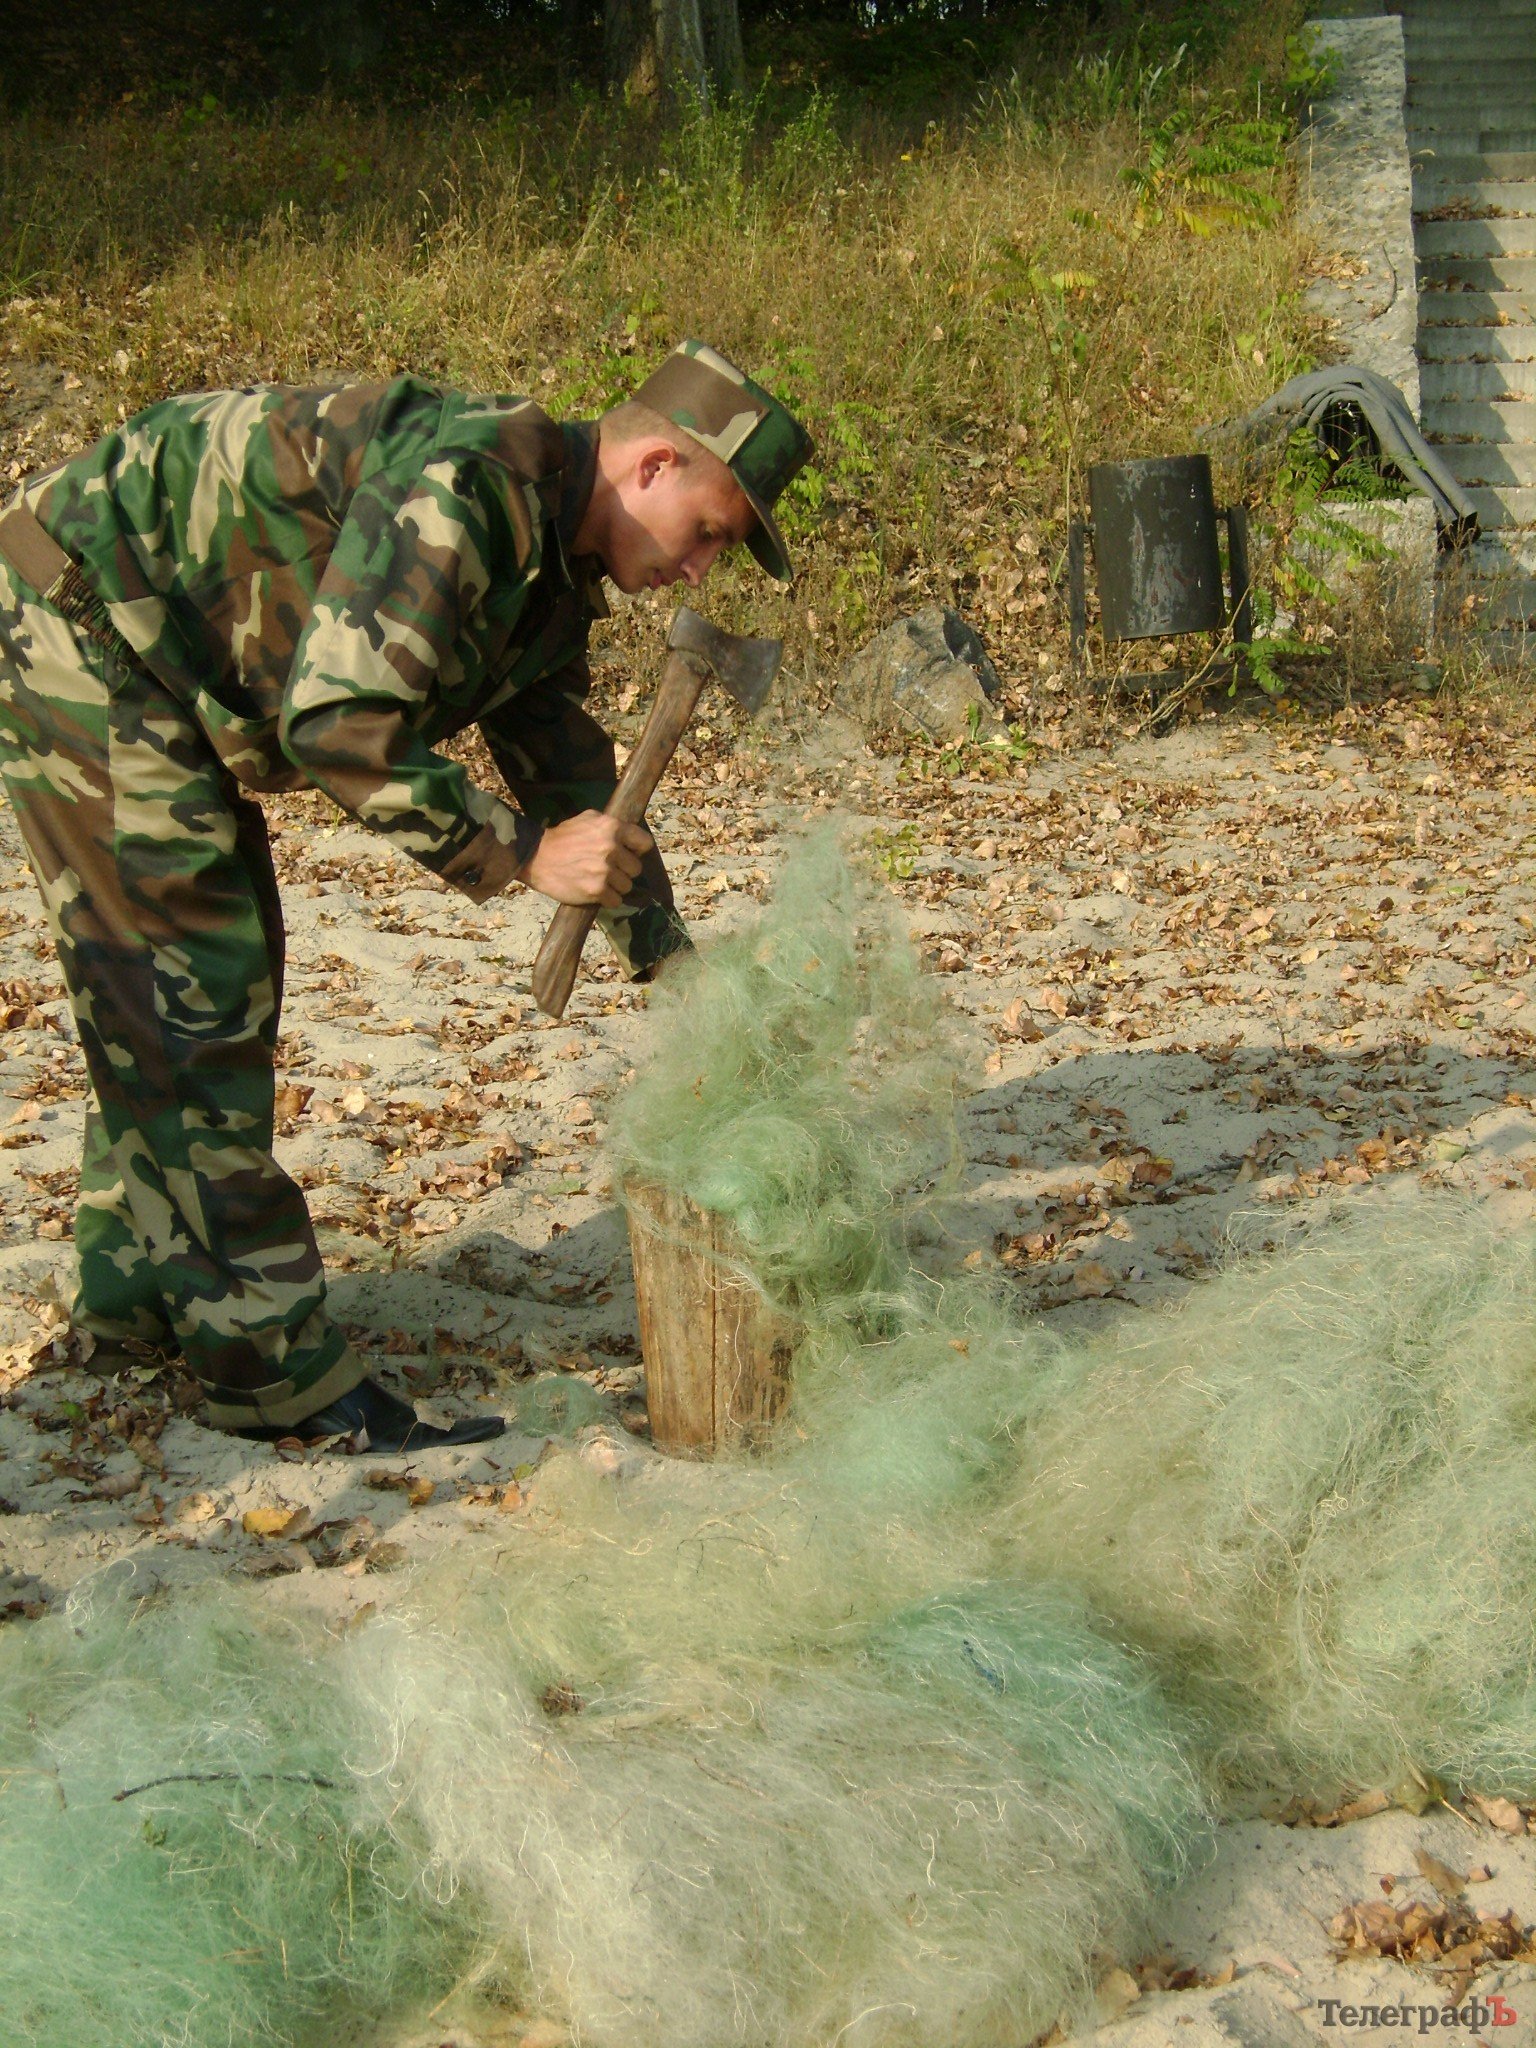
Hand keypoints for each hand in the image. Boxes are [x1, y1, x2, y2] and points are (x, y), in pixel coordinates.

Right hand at [517, 812, 651, 908]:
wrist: (536, 856)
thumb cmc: (562, 837)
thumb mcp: (588, 819)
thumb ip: (610, 824)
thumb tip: (629, 835)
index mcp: (612, 827)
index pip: (645, 843)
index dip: (637, 851)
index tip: (629, 854)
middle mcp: (612, 848)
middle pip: (636, 868)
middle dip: (624, 870)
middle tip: (609, 869)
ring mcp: (605, 871)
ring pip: (627, 886)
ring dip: (616, 886)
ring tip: (600, 881)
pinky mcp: (596, 890)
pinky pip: (615, 900)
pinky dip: (607, 899)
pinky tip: (596, 892)